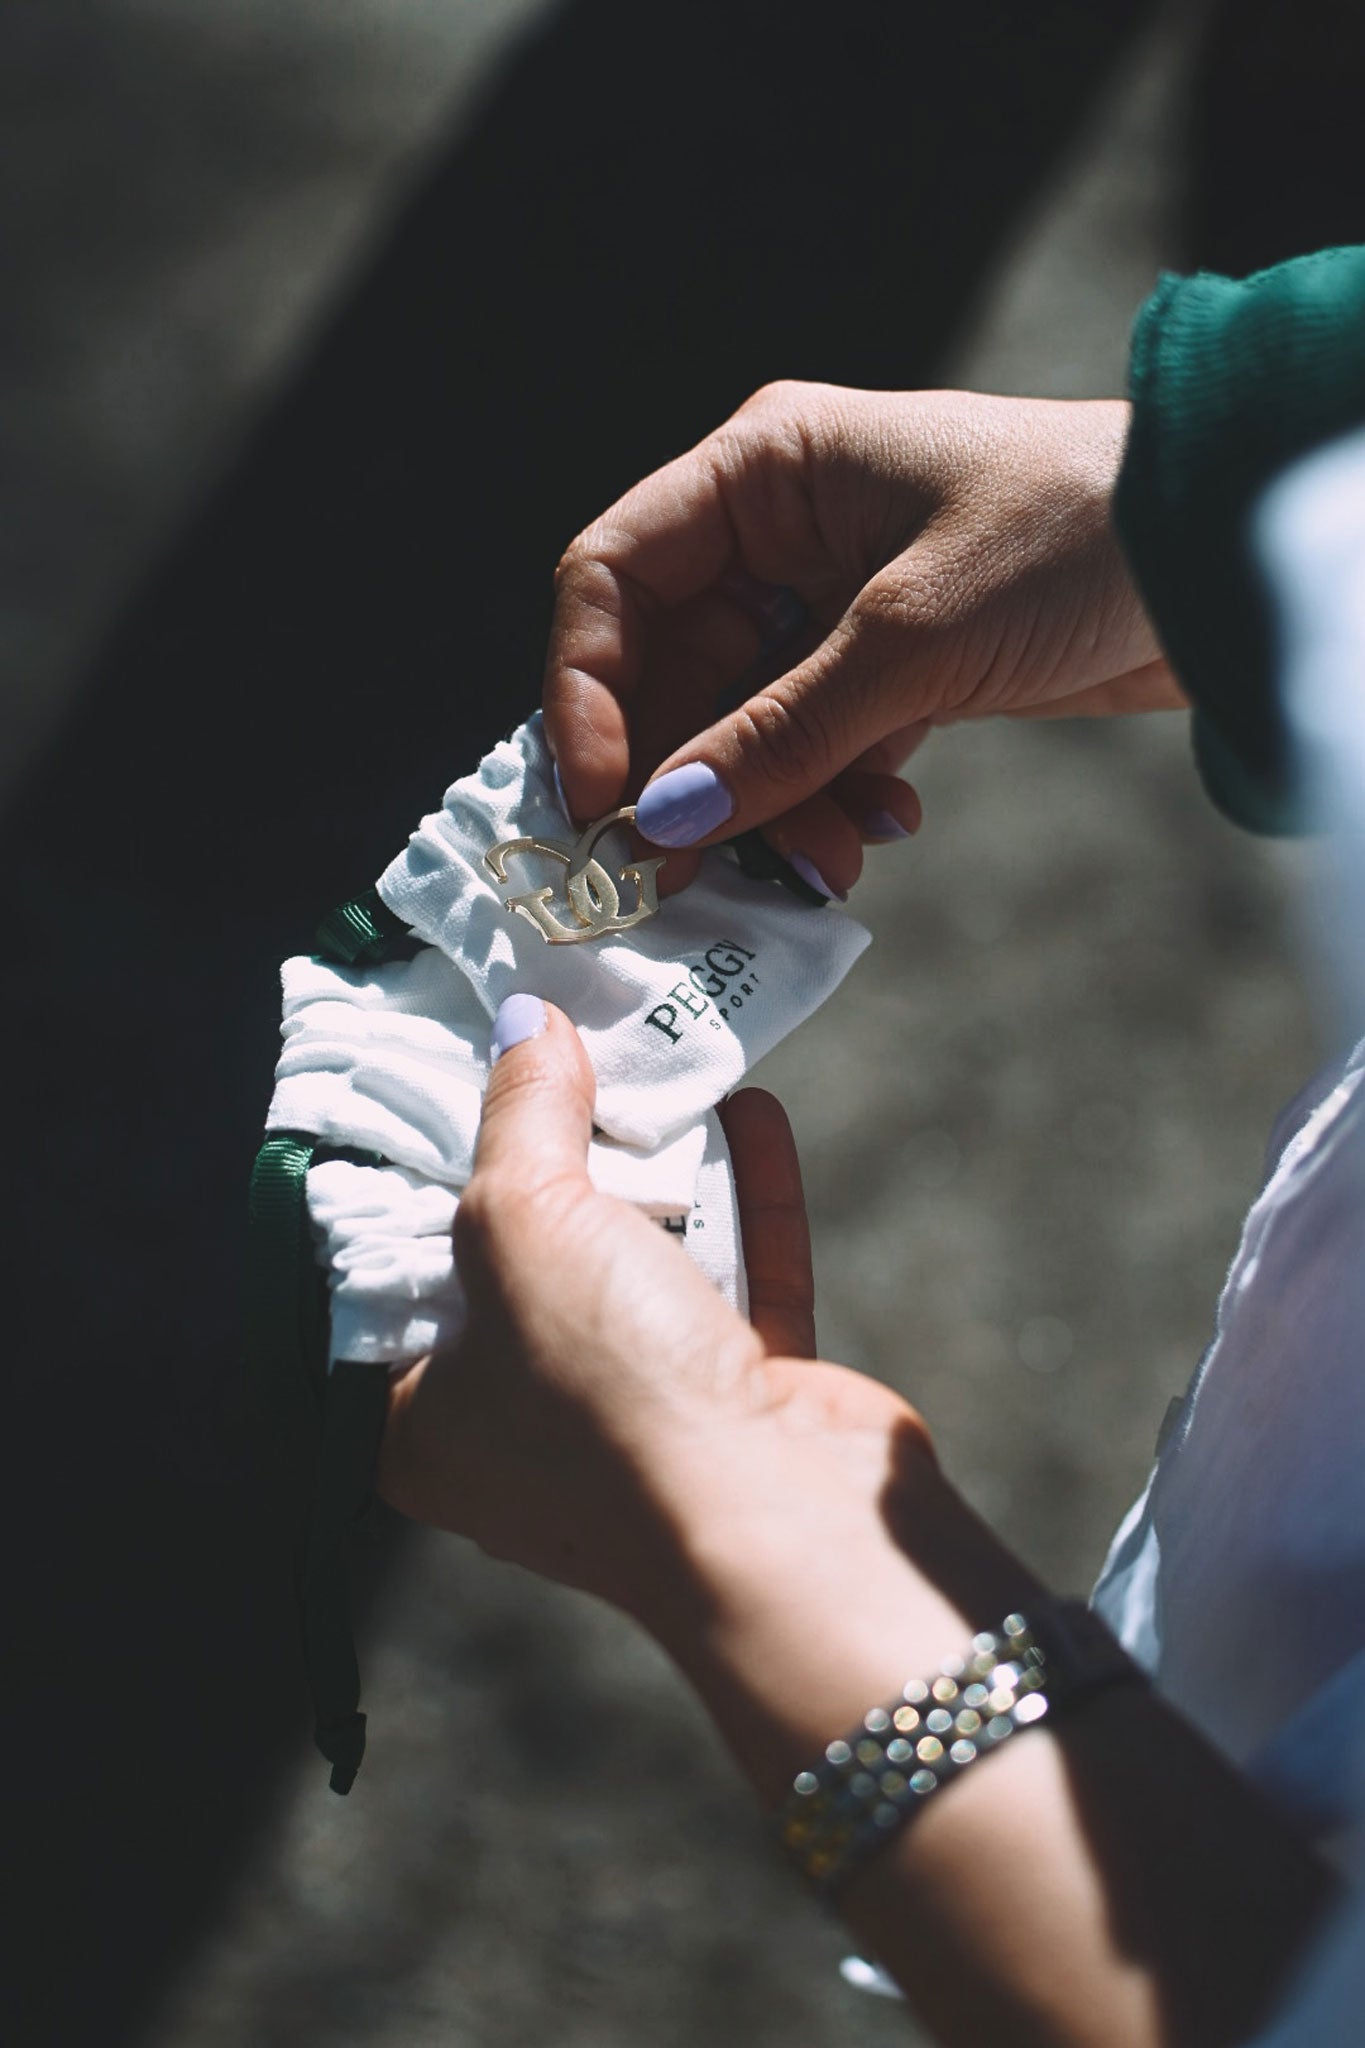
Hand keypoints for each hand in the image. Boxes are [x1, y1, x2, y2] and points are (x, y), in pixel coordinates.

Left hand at [376, 998, 931, 1617]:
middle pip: (531, 1256)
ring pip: (644, 1264)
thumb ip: (519, 1113)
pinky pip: (737, 1281)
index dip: (423, 1169)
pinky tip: (750, 1112)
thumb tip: (524, 1020)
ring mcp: (643, 1419)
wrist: (788, 1525)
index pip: (402, 1272)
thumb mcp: (522, 1223)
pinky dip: (745, 1198)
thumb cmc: (610, 1392)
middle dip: (559, 1150)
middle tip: (566, 1045)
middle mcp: (526, 1427)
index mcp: (427, 1417)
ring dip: (662, 1165)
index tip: (449, 1071)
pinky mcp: (741, 1403)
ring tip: (663, 1061)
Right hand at [545, 385, 1183, 897]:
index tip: (603, 802)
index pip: (611, 576)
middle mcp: (781, 530)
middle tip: (691, 878)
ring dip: (770, 806)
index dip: (585, 690)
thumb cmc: (1075, 535)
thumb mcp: (912, 636)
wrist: (1226, 553)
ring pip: (743, 725)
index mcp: (765, 471)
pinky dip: (831, 800)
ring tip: (824, 863)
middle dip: (688, 777)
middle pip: (671, 670)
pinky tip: (877, 831)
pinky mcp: (888, 665)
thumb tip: (662, 822)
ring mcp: (833, 603)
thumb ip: (779, 733)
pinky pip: (817, 748)